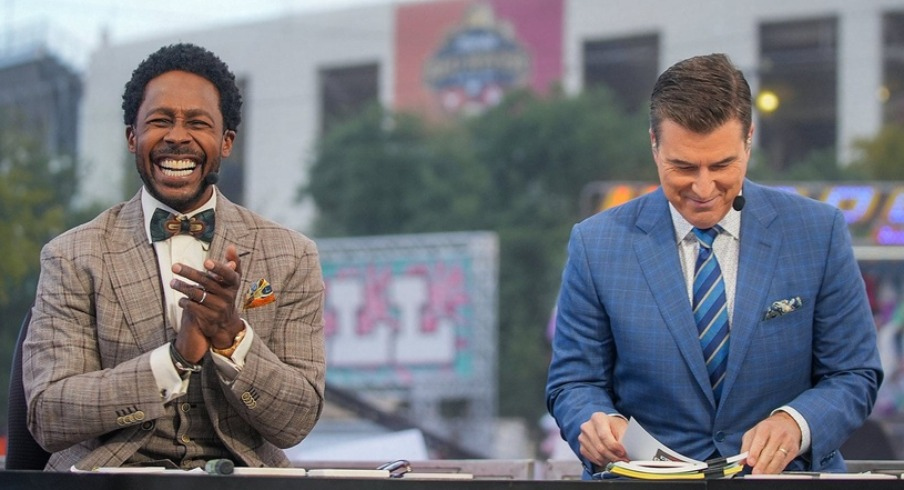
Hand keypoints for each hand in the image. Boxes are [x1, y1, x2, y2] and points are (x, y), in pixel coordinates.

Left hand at [171, 245, 244, 359]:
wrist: (225, 320)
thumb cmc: (225, 292)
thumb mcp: (232, 279)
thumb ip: (233, 262)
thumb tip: (231, 247)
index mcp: (233, 283)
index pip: (227, 274)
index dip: (218, 268)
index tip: (206, 262)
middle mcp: (228, 295)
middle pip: (207, 282)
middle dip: (189, 273)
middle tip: (174, 266)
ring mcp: (219, 307)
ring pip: (197, 294)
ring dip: (183, 287)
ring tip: (172, 282)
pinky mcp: (210, 317)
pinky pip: (194, 307)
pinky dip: (185, 302)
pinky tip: (181, 299)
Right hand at [578, 413, 628, 468]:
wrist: (607, 426)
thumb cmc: (615, 426)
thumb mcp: (622, 428)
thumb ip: (624, 439)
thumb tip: (626, 453)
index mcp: (598, 418)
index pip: (604, 435)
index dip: (614, 446)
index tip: (623, 453)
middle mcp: (587, 427)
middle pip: (600, 447)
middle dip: (613, 456)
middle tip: (623, 460)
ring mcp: (582, 437)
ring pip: (597, 455)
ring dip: (609, 461)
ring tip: (618, 461)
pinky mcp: (582, 447)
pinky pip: (592, 459)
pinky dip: (602, 462)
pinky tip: (609, 460)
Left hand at [741, 411, 800, 473]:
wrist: (787, 423)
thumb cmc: (767, 429)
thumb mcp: (753, 432)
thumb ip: (746, 446)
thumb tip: (741, 460)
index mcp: (765, 428)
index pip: (759, 441)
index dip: (754, 453)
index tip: (750, 462)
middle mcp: (778, 434)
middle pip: (769, 452)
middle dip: (761, 464)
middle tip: (755, 473)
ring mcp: (787, 442)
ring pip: (778, 458)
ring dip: (769, 469)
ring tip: (762, 475)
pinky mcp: (794, 450)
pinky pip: (785, 462)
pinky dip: (777, 469)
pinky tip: (770, 473)